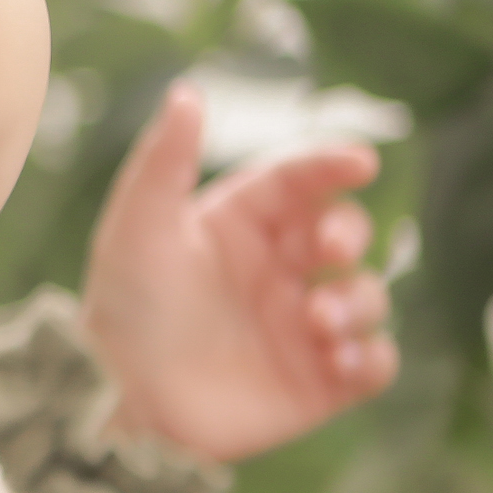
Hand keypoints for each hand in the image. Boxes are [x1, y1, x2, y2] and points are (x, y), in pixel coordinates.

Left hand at [80, 81, 395, 463]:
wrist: (118, 400)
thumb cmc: (122, 309)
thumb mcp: (136, 228)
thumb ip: (164, 162)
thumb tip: (188, 92)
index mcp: (240, 225)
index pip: (299, 182)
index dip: (331, 167)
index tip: (360, 163)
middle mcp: (278, 270)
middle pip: (343, 233)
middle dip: (349, 232)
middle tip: (329, 246)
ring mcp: (301, 327)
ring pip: (367, 297)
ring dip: (359, 302)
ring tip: (319, 319)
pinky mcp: (318, 385)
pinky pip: (374, 365)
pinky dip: (372, 359)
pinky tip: (342, 359)